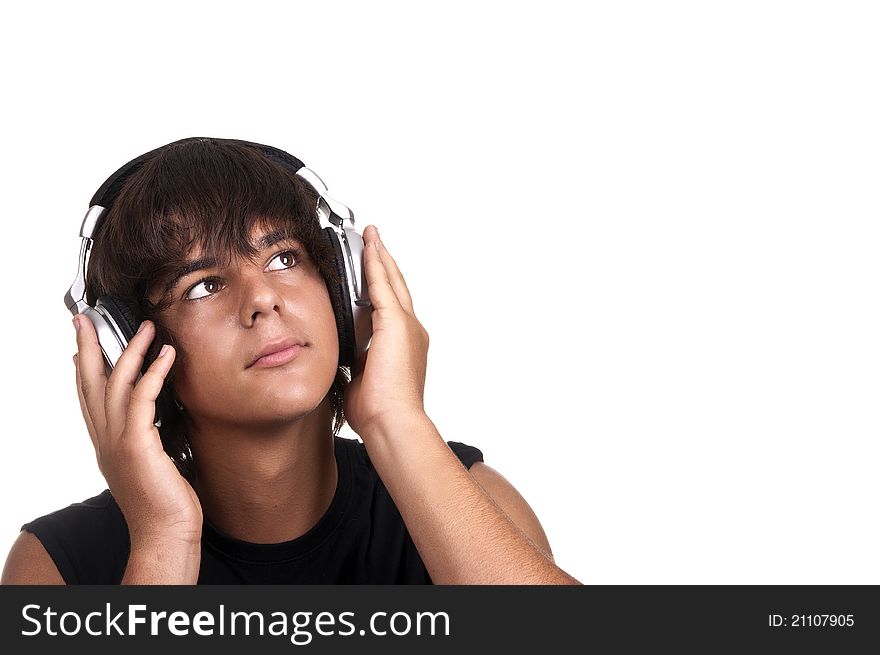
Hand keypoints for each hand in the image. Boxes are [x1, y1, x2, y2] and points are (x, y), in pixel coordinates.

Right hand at [73, 315, 202, 549]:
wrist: (165, 533)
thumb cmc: (165, 504)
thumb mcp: (151, 464)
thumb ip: (147, 440)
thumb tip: (156, 424)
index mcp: (106, 445)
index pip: (89, 399)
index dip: (83, 370)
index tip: (82, 346)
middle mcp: (105, 440)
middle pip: (89, 384)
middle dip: (88, 348)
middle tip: (85, 319)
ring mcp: (118, 441)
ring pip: (114, 383)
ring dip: (131, 350)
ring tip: (146, 327)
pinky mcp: (137, 444)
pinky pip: (142, 398)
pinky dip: (154, 372)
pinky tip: (166, 355)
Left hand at [343, 225, 429, 436]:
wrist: (392, 422)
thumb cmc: (378, 412)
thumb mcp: (361, 380)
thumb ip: (355, 363)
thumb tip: (341, 359)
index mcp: (404, 346)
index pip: (391, 308)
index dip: (383, 287)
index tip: (373, 272)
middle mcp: (411, 331)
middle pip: (397, 287)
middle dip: (385, 264)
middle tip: (375, 241)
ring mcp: (407, 325)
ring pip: (392, 281)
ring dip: (380, 257)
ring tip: (371, 236)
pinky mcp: (396, 323)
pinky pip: (383, 285)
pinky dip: (376, 264)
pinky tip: (369, 246)